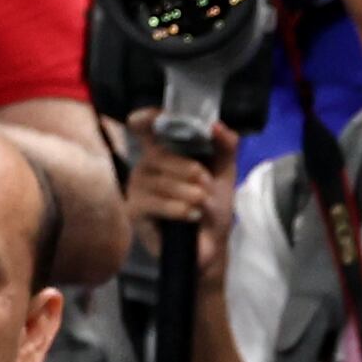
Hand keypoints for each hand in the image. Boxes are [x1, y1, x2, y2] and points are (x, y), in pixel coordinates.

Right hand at [119, 116, 238, 245]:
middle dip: (191, 170)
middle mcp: (146, 166)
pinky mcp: (135, 211)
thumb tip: (216, 126)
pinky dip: (179, 209)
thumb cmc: (211, 207)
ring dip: (190, 193)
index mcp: (164, 152)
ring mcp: (136, 188)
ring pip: (161, 180)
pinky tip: (191, 216)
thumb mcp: (225, 172)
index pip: (147, 128)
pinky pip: (155, 202)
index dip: (147, 118)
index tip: (151, 116)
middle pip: (160, 154)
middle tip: (205, 186)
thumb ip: (226, 145)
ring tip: (200, 205)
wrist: (211, 245)